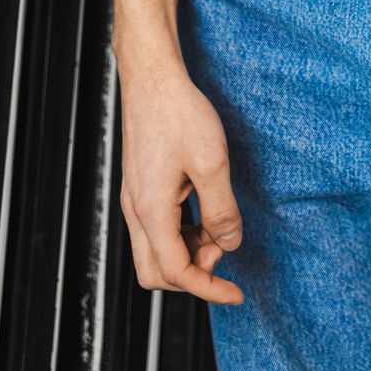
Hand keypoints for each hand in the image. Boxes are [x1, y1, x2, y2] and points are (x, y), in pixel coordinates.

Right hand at [117, 52, 245, 305]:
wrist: (152, 76)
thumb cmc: (178, 112)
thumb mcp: (211, 162)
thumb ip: (221, 209)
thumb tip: (229, 244)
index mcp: (150, 211)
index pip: (176, 272)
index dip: (208, 288)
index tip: (236, 293)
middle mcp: (135, 210)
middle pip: (156, 271)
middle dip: (192, 273)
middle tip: (222, 248)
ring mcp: (134, 198)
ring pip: (156, 250)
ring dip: (188, 250)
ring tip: (218, 224)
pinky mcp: (139, 185)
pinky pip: (157, 227)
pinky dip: (181, 231)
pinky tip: (203, 210)